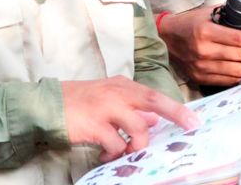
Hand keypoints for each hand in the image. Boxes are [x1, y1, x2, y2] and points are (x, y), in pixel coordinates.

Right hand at [62, 76, 200, 162]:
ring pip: (138, 129)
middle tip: (190, 127)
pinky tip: (105, 154)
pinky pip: (116, 145)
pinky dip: (115, 153)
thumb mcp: (108, 98)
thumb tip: (154, 121)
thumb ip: (131, 107)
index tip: (194, 120)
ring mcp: (106, 108)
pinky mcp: (95, 126)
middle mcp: (118, 93)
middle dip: (176, 114)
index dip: (176, 108)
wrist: (47, 105)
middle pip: (154, 102)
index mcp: (123, 86)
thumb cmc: (80, 102)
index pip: (155, 95)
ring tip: (126, 152)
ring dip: (137, 145)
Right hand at [158, 5, 240, 86]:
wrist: (165, 38)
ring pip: (236, 72)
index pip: (239, 39)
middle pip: (240, 57)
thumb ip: (228, 15)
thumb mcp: (207, 13)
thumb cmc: (189, 22)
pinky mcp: (201, 78)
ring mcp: (202, 67)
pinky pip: (227, 81)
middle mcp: (204, 51)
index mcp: (206, 33)